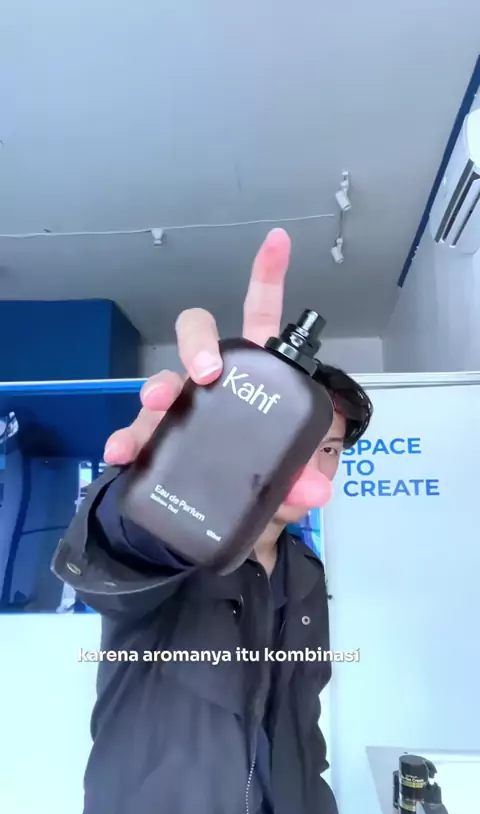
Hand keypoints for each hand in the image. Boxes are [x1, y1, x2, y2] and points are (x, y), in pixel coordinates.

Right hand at [104, 228, 330, 507]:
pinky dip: (127, 439)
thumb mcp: (283, 485)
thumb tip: (314, 494)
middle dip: (197, 344)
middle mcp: (213, 381)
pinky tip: (121, 453)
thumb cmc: (251, 483)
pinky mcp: (153, 437)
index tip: (277, 241)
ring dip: (158, 390)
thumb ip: (298, 483)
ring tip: (160, 409)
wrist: (206, 518)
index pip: (261, 316)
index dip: (267, 276)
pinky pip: (135, 431)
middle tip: (205, 373)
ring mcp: (180, 407)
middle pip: (198, 335)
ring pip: (162, 380)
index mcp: (253, 376)